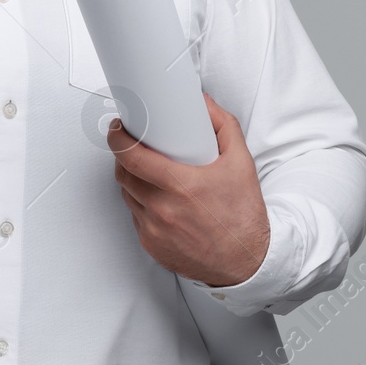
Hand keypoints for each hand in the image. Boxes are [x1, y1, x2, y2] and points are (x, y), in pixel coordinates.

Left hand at [108, 91, 270, 287]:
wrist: (248, 262)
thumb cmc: (243, 215)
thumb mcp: (241, 162)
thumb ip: (223, 125)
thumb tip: (202, 103)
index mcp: (182, 186)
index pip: (132, 156)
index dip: (118, 138)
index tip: (118, 129)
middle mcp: (164, 209)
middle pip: (124, 174)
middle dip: (123, 156)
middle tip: (132, 146)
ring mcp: (155, 230)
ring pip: (127, 195)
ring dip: (131, 180)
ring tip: (146, 171)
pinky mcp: (152, 245)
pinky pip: (135, 217)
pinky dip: (141, 204)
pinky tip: (156, 198)